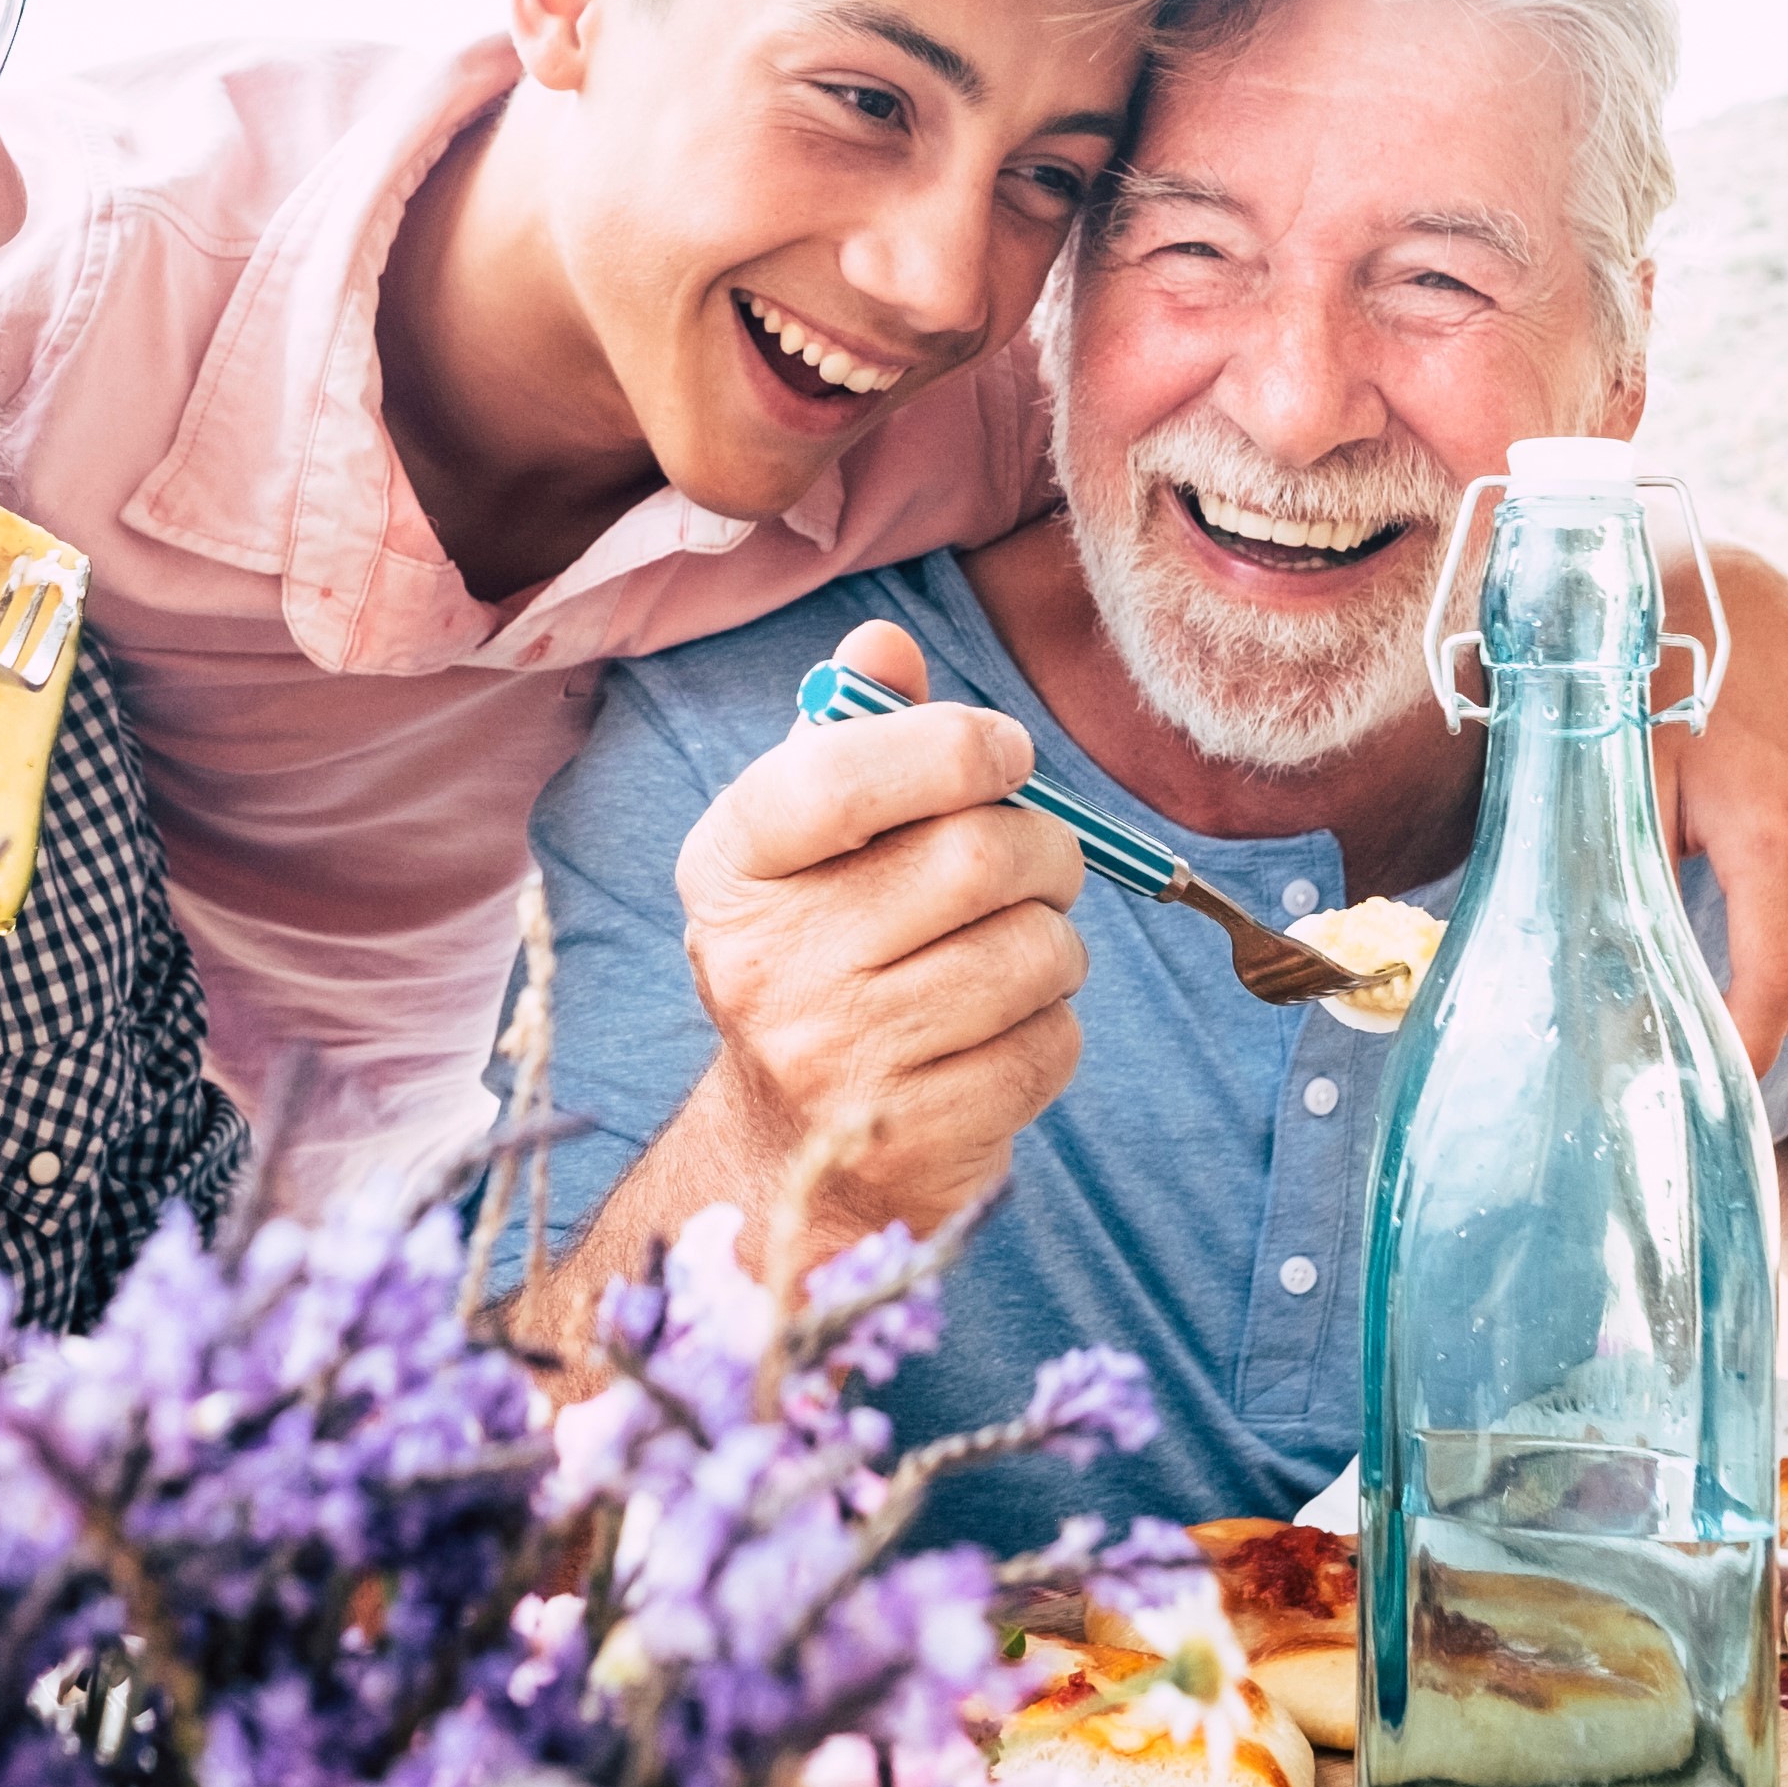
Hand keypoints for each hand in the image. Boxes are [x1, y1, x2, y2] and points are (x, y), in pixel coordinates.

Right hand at [675, 618, 1086, 1241]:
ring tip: (1016, 948)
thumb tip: (883, 641)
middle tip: (1041, 861)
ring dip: (1056, 940)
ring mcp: (833, 1056)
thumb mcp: (810, 839)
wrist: (790, 1145)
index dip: (952, 745)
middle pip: (974, 857)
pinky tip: (1004, 1027)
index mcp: (731, 864)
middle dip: (1046, 848)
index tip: (1004, 755)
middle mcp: (765, 960)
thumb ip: (851, 733)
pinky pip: (1051, 1043)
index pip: (840, 773)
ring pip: (1032, 953)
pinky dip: (1054, 1024)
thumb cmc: (823, 949)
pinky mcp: (913, 1132)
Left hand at [1659, 543, 1787, 1070]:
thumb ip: (1622, 874)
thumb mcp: (1618, 781)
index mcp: (1772, 834)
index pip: (1776, 988)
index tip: (1711, 1077)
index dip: (1746, 1049)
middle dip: (1763, 1017)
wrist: (1740, 608)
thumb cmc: (1654, 694)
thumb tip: (1607, 969)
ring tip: (1737, 966)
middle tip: (1701, 1015)